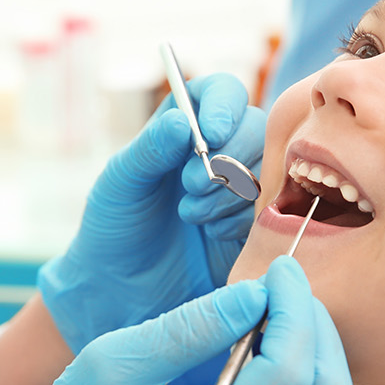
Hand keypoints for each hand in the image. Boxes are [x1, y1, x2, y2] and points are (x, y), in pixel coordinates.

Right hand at [0, 257, 354, 384]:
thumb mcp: (117, 361)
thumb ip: (188, 328)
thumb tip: (254, 295)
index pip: (287, 372)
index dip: (293, 310)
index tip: (277, 270)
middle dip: (314, 327)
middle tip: (285, 288)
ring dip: (324, 358)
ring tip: (287, 319)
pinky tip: (289, 362)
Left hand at [39, 73, 268, 353]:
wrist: (121, 291)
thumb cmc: (113, 227)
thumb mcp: (120, 183)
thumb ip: (149, 150)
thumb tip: (181, 121)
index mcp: (184, 126)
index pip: (222, 93)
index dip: (223, 106)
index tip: (210, 134)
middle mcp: (220, 150)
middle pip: (255, 128)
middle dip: (226, 156)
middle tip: (190, 185)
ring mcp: (242, 187)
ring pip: (268, 169)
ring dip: (230, 191)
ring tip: (190, 215)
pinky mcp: (256, 225)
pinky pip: (271, 211)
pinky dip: (241, 219)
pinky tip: (211, 234)